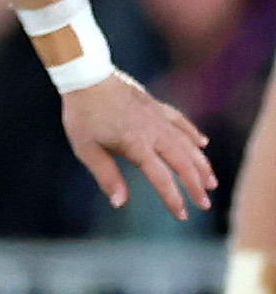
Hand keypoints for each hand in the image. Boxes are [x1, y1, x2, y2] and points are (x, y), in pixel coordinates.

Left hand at [60, 72, 214, 218]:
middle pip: (183, 162)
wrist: (87, 77)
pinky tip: (202, 143)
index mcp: (137, 145)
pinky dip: (193, 133)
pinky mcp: (157, 106)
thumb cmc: (83, 116)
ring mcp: (158, 117)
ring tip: (211, 181)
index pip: (162, 178)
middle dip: (196, 185)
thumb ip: (107, 176)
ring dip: (201, 163)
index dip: (173, 198)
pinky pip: (181, 121)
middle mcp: (154, 132)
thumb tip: (120, 203)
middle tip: (205, 204)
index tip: (182, 215)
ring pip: (188, 143)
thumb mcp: (87, 150)